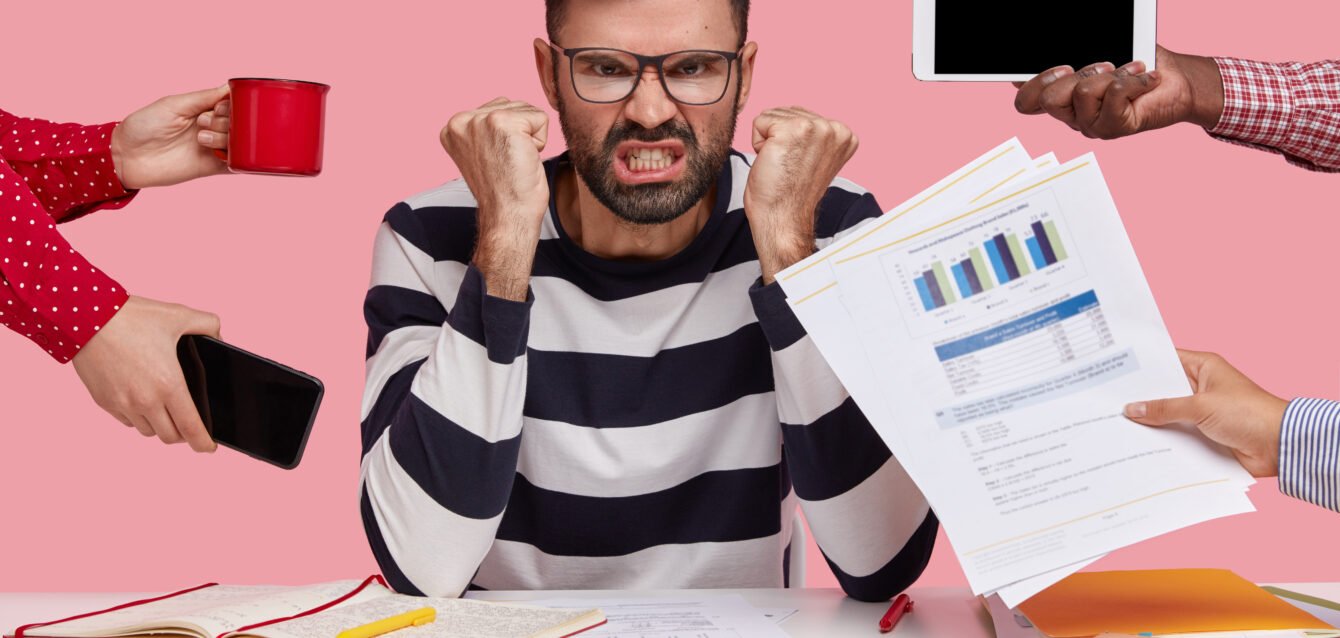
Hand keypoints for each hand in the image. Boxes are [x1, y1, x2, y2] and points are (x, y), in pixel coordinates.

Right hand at [72, 296, 221, 451]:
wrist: (85, 317)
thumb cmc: (133, 316)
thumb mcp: (179, 314)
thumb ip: (209, 325)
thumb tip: (220, 339)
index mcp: (168, 384)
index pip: (190, 428)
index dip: (202, 443)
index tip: (209, 448)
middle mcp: (145, 400)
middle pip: (170, 436)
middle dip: (183, 433)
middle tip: (188, 422)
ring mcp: (122, 404)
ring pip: (148, 430)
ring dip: (160, 425)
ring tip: (166, 409)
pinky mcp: (104, 402)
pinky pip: (127, 420)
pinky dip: (138, 416)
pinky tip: (143, 400)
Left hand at [111, 85, 231, 189]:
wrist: (127, 156)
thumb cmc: (144, 126)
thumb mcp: (174, 104)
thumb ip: (204, 97)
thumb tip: (229, 87)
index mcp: (202, 110)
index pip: (230, 105)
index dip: (230, 106)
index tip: (216, 108)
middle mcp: (211, 128)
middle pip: (237, 123)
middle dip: (224, 121)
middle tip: (202, 124)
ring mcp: (212, 148)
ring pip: (238, 142)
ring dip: (224, 138)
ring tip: (201, 140)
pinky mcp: (211, 167)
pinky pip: (236, 164)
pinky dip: (239, 159)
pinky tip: (226, 154)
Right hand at [440, 97, 548, 300]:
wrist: (507, 216)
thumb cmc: (503, 190)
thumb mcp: (484, 152)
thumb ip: (485, 128)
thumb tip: (507, 107)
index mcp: (452, 127)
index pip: (497, 108)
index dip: (508, 136)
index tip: (497, 161)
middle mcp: (460, 119)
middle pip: (512, 105)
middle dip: (521, 134)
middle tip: (508, 163)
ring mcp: (480, 119)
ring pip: (527, 109)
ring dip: (530, 137)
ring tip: (515, 161)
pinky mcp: (502, 122)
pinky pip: (540, 118)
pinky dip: (541, 141)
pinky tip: (524, 159)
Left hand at [745, 107, 858, 281]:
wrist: (782, 218)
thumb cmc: (790, 193)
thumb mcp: (812, 157)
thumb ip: (813, 135)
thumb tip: (799, 116)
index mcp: (845, 135)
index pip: (802, 115)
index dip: (790, 141)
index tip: (798, 165)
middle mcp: (836, 128)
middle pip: (787, 111)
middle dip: (778, 138)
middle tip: (787, 167)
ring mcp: (817, 127)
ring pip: (772, 115)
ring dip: (768, 141)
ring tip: (781, 165)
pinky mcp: (794, 129)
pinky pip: (760, 121)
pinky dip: (757, 143)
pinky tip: (772, 162)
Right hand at [1012, 45, 1224, 138]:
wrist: (1176, 81)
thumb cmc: (1138, 64)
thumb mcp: (1100, 55)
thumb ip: (1074, 55)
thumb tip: (1058, 54)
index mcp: (1061, 97)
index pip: (1026, 101)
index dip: (1031, 83)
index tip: (1061, 66)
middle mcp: (1071, 115)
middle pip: (1045, 99)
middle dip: (1072, 74)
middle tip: (1100, 66)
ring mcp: (1089, 124)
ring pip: (1081, 93)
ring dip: (1108, 74)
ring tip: (1127, 71)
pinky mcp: (1112, 128)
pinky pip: (1112, 96)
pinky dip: (1131, 80)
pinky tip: (1142, 78)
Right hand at [1123, 349, 1286, 476]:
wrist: (1280, 446)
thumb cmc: (1248, 414)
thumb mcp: (1200, 406)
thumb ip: (1164, 408)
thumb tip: (1132, 409)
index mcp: (1204, 368)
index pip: (1165, 360)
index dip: (1141, 366)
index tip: (1113, 371)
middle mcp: (1202, 387)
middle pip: (1163, 390)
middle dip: (1141, 398)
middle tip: (1108, 402)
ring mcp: (1203, 412)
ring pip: (1168, 415)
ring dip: (1151, 422)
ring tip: (1117, 426)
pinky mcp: (1205, 435)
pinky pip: (1178, 435)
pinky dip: (1163, 440)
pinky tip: (1140, 445)